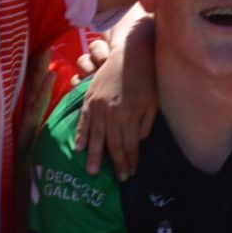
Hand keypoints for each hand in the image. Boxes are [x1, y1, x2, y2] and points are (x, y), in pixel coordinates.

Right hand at [74, 18, 157, 177]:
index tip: (129, 174)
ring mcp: (99, 106)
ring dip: (95, 156)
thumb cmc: (145, 79)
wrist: (130, 54)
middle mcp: (113, 114)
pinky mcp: (90, 99)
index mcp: (130, 116)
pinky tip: (80, 148)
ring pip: (96, 137)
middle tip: (116, 179)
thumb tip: (136, 143)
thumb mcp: (151, 104)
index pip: (129, 146)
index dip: (129, 161)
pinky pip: (84, 121)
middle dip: (115, 163)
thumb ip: (144, 126)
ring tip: (92, 172)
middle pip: (113, 145)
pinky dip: (82, 135)